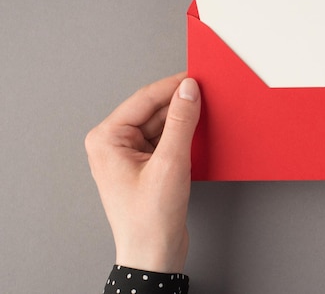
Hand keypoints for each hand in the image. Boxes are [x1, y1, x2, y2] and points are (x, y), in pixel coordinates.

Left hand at [86, 73, 200, 272]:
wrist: (154, 255)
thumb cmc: (149, 219)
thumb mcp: (170, 164)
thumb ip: (181, 122)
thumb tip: (189, 91)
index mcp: (107, 139)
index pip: (144, 99)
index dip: (173, 86)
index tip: (197, 78)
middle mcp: (113, 144)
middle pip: (153, 111)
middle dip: (180, 103)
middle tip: (207, 94)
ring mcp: (129, 155)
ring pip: (161, 124)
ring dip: (183, 120)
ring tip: (207, 113)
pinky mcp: (145, 166)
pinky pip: (165, 140)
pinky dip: (183, 135)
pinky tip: (199, 132)